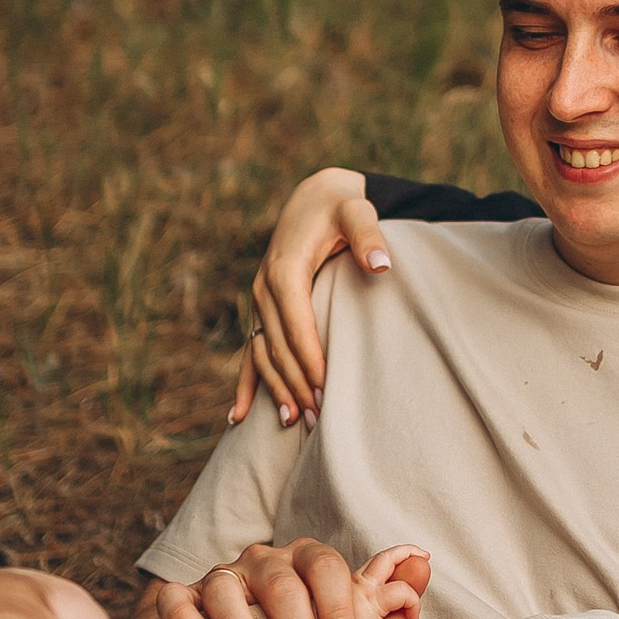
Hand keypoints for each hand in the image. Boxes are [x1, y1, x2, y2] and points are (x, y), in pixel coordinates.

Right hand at [134, 538, 427, 618]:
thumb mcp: (345, 616)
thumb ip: (386, 595)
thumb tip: (425, 564)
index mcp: (305, 560)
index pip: (326, 568)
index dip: (339, 606)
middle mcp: (263, 561)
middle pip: (281, 581)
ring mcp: (220, 576)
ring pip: (228, 589)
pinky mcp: (182, 595)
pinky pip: (177, 598)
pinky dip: (188, 618)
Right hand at [227, 167, 390, 427]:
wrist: (315, 196)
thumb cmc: (340, 207)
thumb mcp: (357, 211)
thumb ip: (368, 235)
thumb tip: (381, 265)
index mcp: (286, 268)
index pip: (297, 322)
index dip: (310, 356)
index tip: (327, 387)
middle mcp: (265, 286)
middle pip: (278, 344)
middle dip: (297, 382)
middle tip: (320, 417)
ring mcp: (259, 300)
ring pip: (262, 352)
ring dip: (275, 388)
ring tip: (295, 422)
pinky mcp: (262, 308)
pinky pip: (250, 349)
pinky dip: (246, 383)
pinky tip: (238, 417)